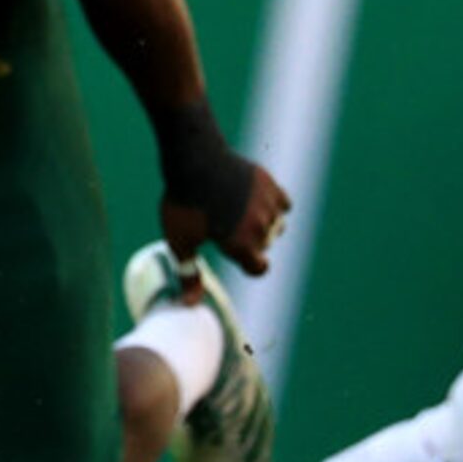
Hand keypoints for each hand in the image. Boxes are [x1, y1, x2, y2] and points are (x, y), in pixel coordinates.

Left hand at [160, 157, 291, 276]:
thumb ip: (188, 273)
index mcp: (241, 245)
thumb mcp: (179, 240)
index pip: (259, 268)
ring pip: (277, 224)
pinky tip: (255, 200)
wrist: (192, 157)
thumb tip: (189, 304)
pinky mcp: (269, 183)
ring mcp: (267, 204)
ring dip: (264, 223)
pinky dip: (273, 204)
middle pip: (265, 245)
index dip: (247, 264)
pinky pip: (283, 202)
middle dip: (251, 241)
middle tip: (227, 226)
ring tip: (239, 213)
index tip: (234, 253)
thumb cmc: (183, 201)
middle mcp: (260, 227)